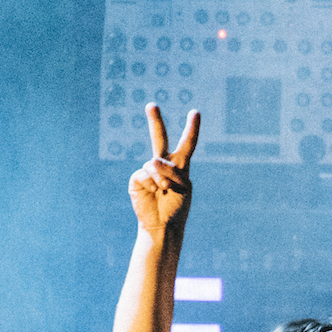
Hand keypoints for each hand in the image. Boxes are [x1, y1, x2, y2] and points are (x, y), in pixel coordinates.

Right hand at [128, 104, 198, 236]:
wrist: (162, 226)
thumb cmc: (176, 208)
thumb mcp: (183, 187)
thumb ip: (171, 171)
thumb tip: (151, 163)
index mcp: (180, 166)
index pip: (187, 144)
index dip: (192, 129)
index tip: (195, 112)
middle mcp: (163, 166)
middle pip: (159, 139)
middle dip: (154, 121)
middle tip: (151, 105)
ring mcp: (148, 172)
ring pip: (154, 163)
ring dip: (162, 176)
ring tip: (163, 189)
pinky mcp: (137, 180)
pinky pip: (145, 173)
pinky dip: (151, 182)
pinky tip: (154, 192)